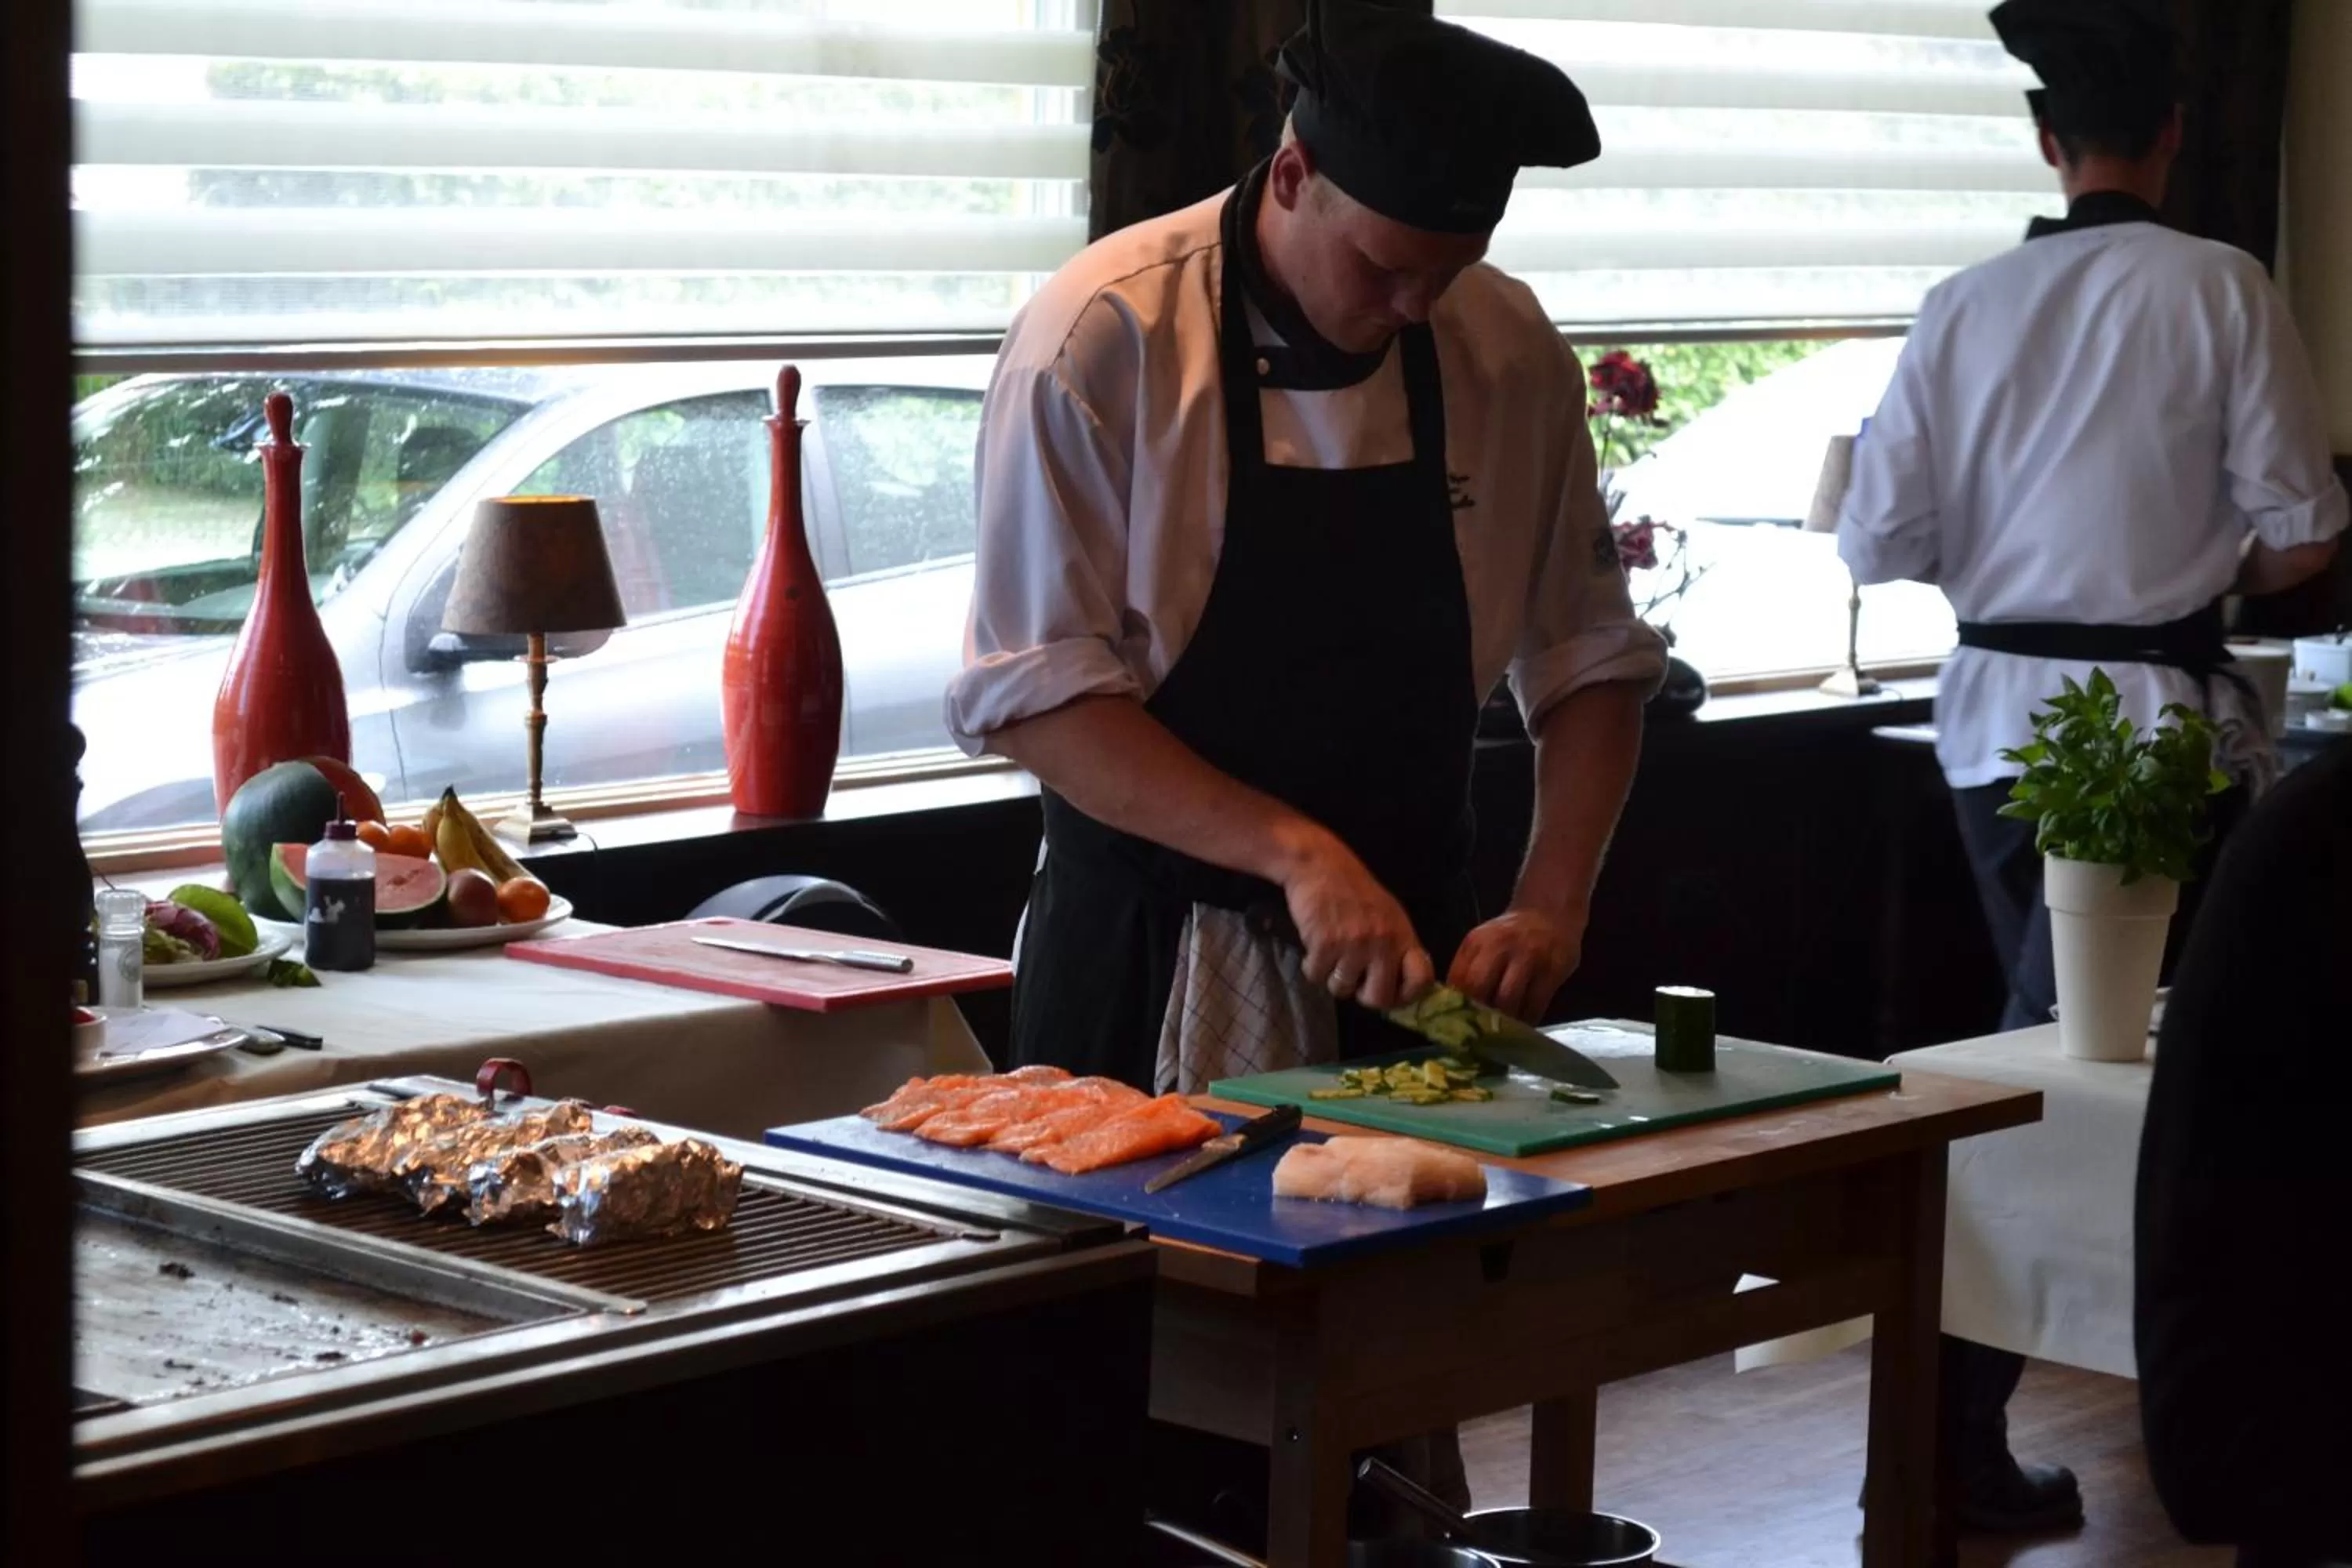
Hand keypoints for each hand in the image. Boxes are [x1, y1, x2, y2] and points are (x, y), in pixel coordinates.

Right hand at [1276, 828, 1432, 1010]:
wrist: (1320, 864)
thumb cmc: (1354, 891)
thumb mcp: (1389, 915)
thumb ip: (1397, 946)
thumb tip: (1400, 985)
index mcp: (1402, 936)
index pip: (1422, 980)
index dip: (1408, 996)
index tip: (1392, 993)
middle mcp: (1383, 943)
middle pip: (1379, 998)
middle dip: (1362, 994)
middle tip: (1354, 979)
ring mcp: (1354, 944)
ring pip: (1342, 989)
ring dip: (1332, 976)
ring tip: (1331, 953)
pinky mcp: (1325, 943)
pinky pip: (1317, 976)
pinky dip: (1311, 966)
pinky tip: (1315, 946)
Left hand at [1448, 905, 1585, 1022]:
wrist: (1550, 914)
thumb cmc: (1509, 935)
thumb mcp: (1483, 943)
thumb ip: (1468, 970)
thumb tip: (1450, 1007)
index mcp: (1476, 942)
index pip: (1458, 980)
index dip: (1454, 1005)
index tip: (1456, 1022)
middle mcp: (1500, 947)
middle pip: (1479, 989)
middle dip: (1477, 1014)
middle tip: (1479, 1031)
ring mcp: (1528, 958)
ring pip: (1508, 1001)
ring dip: (1503, 1022)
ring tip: (1501, 1032)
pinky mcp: (1552, 971)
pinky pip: (1535, 1006)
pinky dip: (1527, 1021)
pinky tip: (1522, 1025)